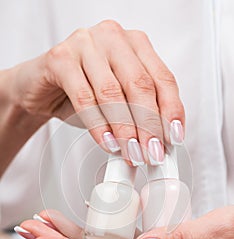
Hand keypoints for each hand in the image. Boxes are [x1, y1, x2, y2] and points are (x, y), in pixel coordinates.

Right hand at [8, 20, 183, 164]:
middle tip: (151, 152)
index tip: (173, 138)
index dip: (171, 111)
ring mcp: (85, 43)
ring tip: (131, 153)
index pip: (163, 78)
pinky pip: (84, 98)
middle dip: (148, 125)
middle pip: (140, 85)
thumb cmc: (83, 90)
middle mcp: (113, 38)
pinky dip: (98, 126)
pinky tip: (107, 143)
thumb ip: (140, 111)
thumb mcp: (119, 99)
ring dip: (124, 130)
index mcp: (135, 44)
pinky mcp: (60, 58)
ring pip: (112, 93)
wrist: (42, 87)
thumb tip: (160, 140)